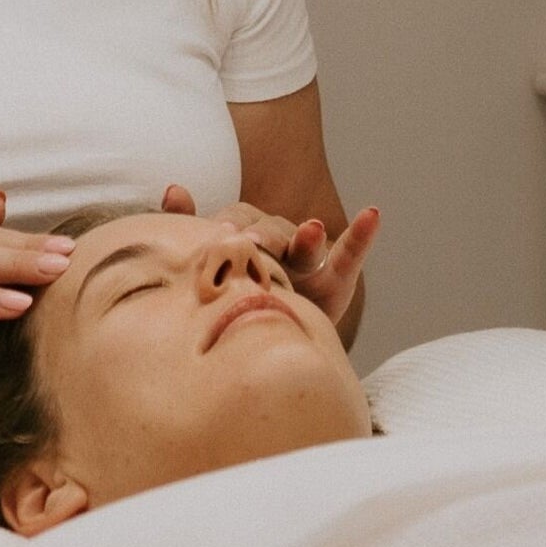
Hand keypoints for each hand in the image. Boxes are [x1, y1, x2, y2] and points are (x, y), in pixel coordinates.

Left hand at [158, 185, 380, 332]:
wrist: (256, 357)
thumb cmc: (226, 310)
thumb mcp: (207, 277)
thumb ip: (191, 233)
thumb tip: (174, 189)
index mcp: (242, 242)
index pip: (238, 223)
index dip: (230, 225)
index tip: (219, 232)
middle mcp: (276, 245)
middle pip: (271, 229)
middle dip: (264, 235)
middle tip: (252, 246)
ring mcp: (308, 262)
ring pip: (306, 241)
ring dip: (308, 234)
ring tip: (311, 230)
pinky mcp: (336, 279)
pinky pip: (350, 254)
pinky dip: (361, 235)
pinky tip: (371, 214)